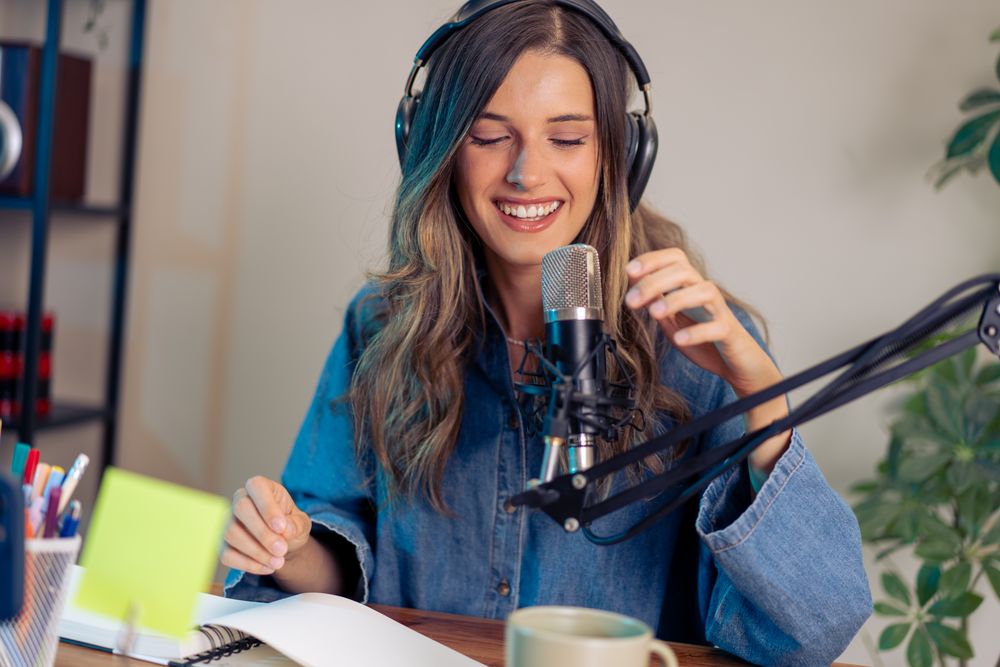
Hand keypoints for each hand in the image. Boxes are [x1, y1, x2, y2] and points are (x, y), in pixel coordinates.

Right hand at [221, 476, 312, 575]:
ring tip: (278, 562)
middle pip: (241, 509)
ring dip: (256, 551)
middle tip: (282, 550)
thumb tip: (285, 530)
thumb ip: (296, 525)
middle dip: (262, 533)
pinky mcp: (221, 543)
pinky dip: (248, 564)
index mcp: (261, 487)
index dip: (267, 507)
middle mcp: (239, 500)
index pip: (257, 487)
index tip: (281, 527)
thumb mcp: (301, 524)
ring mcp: (227, 521)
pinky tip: (267, 567)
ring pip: (231, 533)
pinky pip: (227, 554)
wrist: (282, 545)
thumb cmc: (290, 526)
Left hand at [625, 248, 789, 470]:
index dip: (653, 259)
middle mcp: (706, 292)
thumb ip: (655, 301)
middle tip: (631, 300)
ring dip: (676, 299)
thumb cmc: (703, 340)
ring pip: (704, 291)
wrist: (736, 366)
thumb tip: (632, 281)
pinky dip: (697, 332)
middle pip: (684, 272)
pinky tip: (680, 339)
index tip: (629, 270)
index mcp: (691, 286)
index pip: (675, 258)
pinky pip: (717, 327)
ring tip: (654, 313)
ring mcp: (720, 311)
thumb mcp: (671, 320)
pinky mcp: (730, 333)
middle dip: (654, 281)